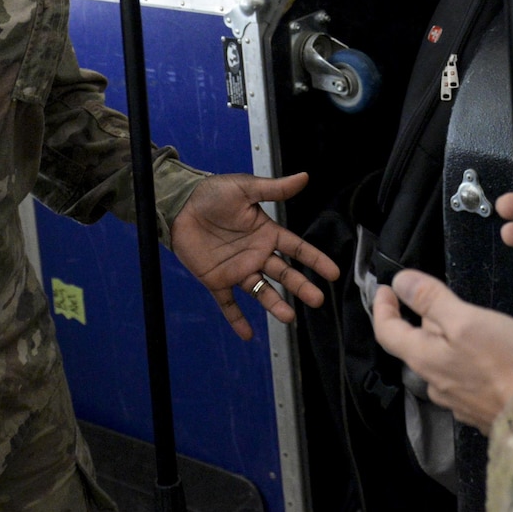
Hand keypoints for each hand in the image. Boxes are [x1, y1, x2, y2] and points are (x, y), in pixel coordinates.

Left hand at [170, 172, 339, 340]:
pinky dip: (236, 320)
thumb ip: (274, 189)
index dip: (315, 260)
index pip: (296, 249)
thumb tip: (304, 176)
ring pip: (261, 291)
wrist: (180, 205)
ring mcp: (237, 269)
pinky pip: (228, 304)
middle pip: (284, 274)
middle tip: (317, 300)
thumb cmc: (213, 193)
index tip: (333, 273)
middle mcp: (256, 254)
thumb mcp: (245, 188)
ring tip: (289, 318)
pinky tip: (247, 335)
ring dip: (275, 304)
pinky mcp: (216, 280)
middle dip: (301, 287)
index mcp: (266, 233)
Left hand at [371, 270, 512, 431]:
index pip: (387, 332)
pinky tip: (491, 358)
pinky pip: (464, 380)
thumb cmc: (507, 362)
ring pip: (443, 363)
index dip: (383, 307)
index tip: (386, 290)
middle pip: (418, 345)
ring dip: (451, 344)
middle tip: (448, 302)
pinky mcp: (478, 410)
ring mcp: (456, 400)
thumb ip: (431, 300)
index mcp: (425, 358)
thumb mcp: (466, 319)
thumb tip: (400, 283)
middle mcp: (435, 383)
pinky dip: (470, 364)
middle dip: (428, 321)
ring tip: (475, 328)